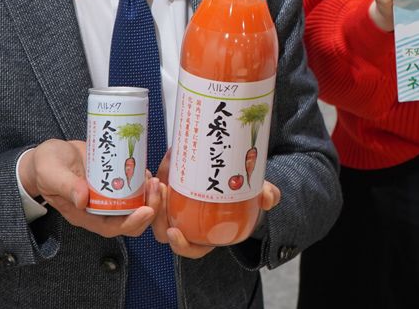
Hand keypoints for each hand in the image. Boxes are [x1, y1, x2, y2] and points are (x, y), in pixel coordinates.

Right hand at [20, 139, 155, 237]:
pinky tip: (147, 170)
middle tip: (155, 188)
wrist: (50, 154)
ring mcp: (108, 195)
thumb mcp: (51, 173)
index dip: (131, 222)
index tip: (146, 210)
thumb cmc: (46, 167)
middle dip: (148, 208)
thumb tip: (82, 199)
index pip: (111, 227)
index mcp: (83, 214)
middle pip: (130, 219)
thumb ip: (65, 186)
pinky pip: (133, 188)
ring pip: (135, 204)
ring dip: (149, 195)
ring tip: (154, 179)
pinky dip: (143, 182)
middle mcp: (99, 208)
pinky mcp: (114, 181)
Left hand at [148, 151, 281, 257]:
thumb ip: (267, 195)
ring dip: (151, 200)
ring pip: (153, 214)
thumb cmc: (242, 191)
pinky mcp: (166, 191)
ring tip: (156, 181)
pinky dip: (148, 185)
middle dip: (158, 215)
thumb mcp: (258, 192)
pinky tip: (149, 172)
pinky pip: (151, 195)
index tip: (174, 232)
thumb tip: (269, 197)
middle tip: (161, 192)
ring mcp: (174, 208)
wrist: (232, 171)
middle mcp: (187, 223)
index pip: (189, 248)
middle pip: (163, 230)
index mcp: (206, 233)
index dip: (180, 244)